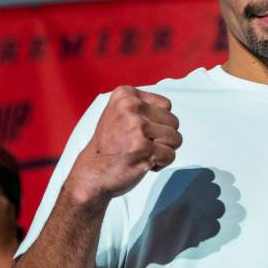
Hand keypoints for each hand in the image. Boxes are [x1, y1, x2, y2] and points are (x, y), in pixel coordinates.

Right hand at [67, 86, 182, 202]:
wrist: (92, 173)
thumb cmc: (110, 145)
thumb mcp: (120, 113)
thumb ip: (144, 107)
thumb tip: (169, 110)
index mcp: (125, 94)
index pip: (166, 105)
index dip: (158, 122)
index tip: (138, 131)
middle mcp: (130, 106)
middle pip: (173, 121)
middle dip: (163, 137)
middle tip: (141, 145)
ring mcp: (136, 127)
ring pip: (176, 138)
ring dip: (164, 150)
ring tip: (143, 153)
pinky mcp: (142, 147)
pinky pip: (170, 154)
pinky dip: (161, 163)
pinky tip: (143, 162)